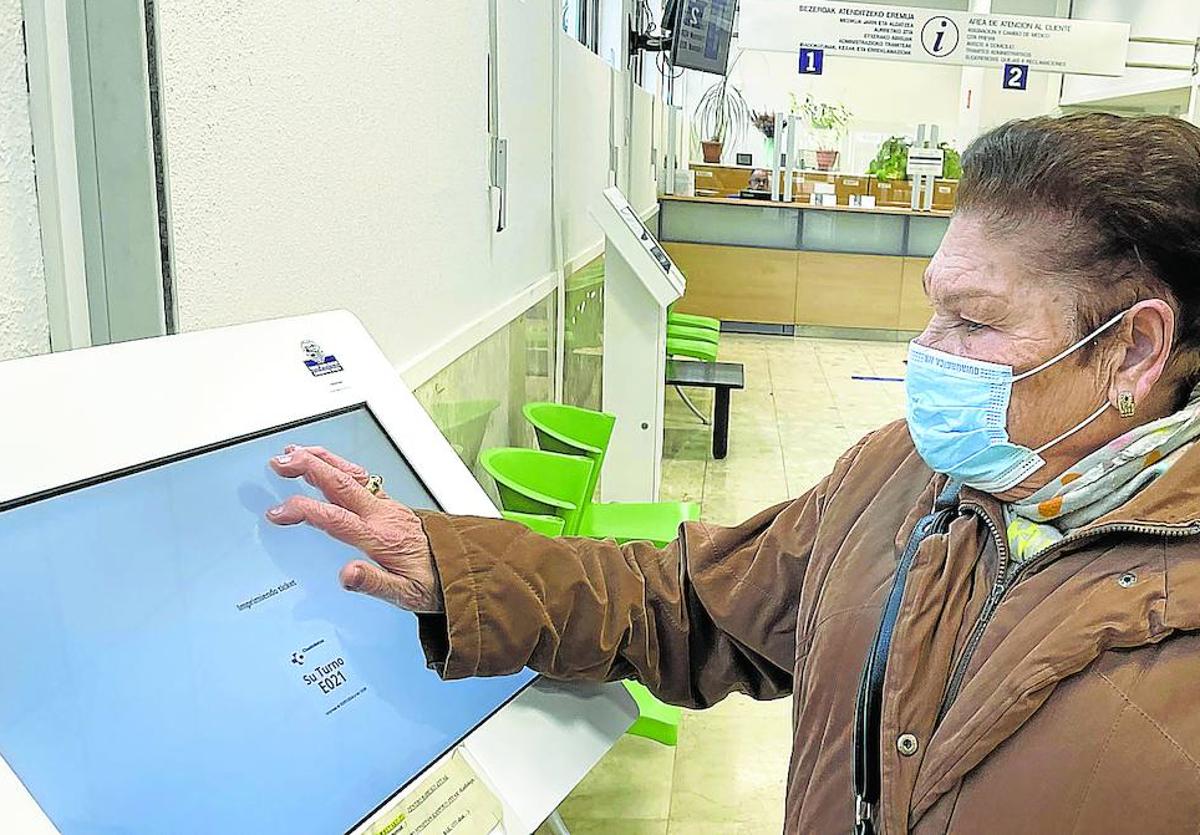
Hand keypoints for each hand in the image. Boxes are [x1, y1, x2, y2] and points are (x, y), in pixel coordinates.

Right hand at [265, 445, 442, 612]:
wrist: (460, 569)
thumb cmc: (431, 582)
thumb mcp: (404, 594)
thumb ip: (373, 583)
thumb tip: (347, 575)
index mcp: (380, 537)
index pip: (336, 518)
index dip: (304, 510)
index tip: (279, 511)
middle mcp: (383, 515)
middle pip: (341, 483)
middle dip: (308, 468)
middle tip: (280, 463)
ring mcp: (387, 506)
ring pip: (351, 474)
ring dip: (322, 460)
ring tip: (295, 452)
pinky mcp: (389, 504)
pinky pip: (360, 477)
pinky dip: (338, 466)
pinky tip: (326, 462)